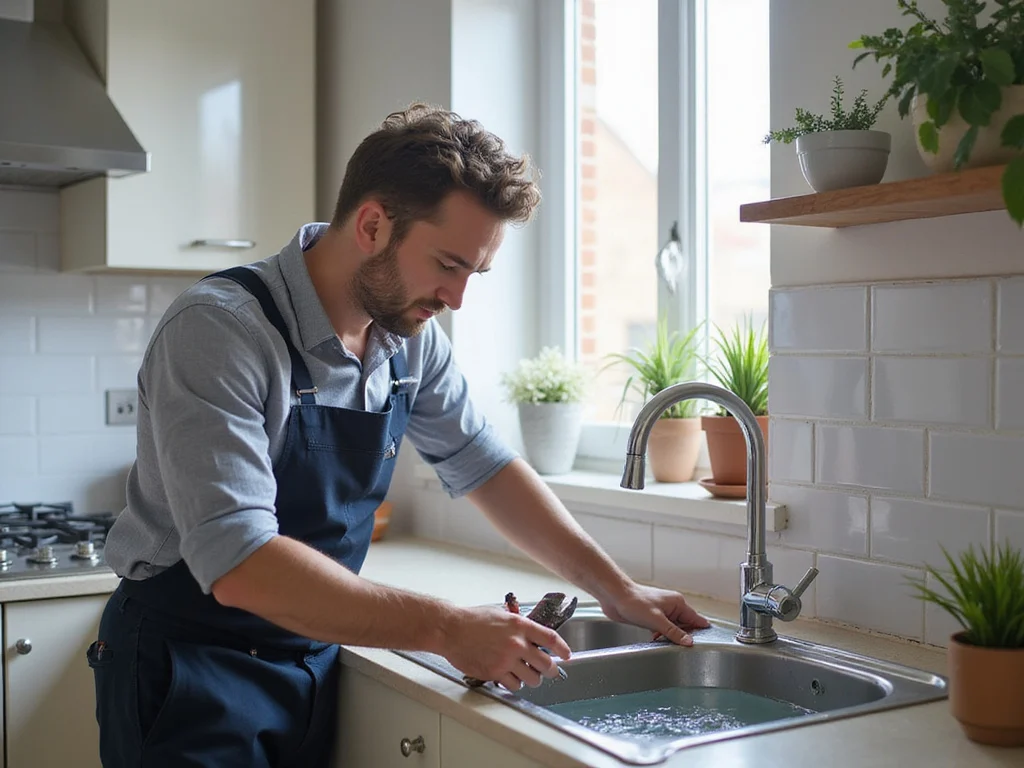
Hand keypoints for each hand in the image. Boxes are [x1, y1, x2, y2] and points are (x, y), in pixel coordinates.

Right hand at [440, 605, 573, 691]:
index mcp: (519, 625)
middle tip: (550, 671)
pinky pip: (515, 685)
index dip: (562, 648)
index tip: (566, 655)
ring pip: (533, 678)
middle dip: (551, 670)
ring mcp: (506, 659)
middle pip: (546, 663)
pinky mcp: (495, 672)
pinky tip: (512, 678)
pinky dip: (516, 684)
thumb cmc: (473, 620)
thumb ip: (518, 625)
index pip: (550, 638)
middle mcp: (516, 643)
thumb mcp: (500, 614)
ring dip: (533, 679)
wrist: (451, 630)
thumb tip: (531, 634)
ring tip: (529, 675)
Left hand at [600, 583, 710, 646]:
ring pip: (673, 629)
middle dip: (683, 637)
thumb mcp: (657, 620)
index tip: (703, 645)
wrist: (614, 597)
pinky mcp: (652, 617)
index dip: (701, 632)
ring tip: (666, 645)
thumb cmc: (634, 602)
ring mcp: (662, 612)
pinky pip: (662, 630)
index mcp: (677, 603)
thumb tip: (689, 641)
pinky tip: (655, 640)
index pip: (696, 619)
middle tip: (681, 649)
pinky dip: (661, 636)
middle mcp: (672, 606)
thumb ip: (674, 632)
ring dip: (670, 638)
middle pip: (686, 626)